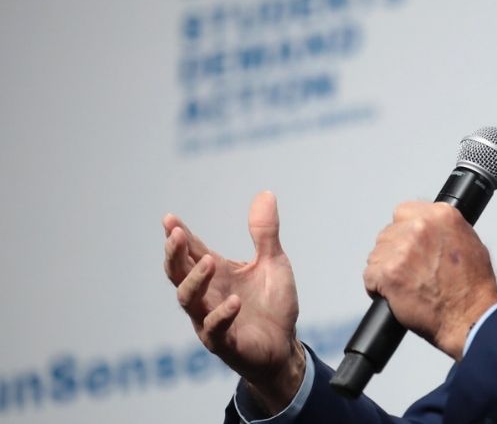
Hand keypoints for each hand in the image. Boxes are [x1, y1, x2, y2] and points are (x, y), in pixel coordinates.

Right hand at [162, 191, 304, 413]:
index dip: (178, 235)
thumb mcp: (273, 262)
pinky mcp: (224, 341)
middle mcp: (207, 294)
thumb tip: (265, 193)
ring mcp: (210, 318)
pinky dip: (221, 314)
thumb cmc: (273, 304)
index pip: (191, 251)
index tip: (169, 219)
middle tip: (177, 234)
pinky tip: (234, 302)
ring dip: (195, 280)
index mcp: (217, 274)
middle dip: (174, 254)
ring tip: (209, 261)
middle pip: (178, 273)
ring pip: (188, 300)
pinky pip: (214, 329)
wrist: (284, 345)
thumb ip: (265, 232)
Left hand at [363, 202, 496, 360]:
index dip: (404, 231)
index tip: (409, 244)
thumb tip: (429, 229)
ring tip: (406, 285)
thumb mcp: (470, 242)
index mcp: (441, 215)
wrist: (470, 317)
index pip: (404, 212)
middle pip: (388, 233)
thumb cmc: (473, 287)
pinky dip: (378, 288)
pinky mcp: (388, 273)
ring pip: (377, 254)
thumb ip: (444, 230)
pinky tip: (396, 295)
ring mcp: (402, 249)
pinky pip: (370, 276)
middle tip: (410, 271)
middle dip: (395, 251)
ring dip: (386, 269)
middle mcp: (421, 227)